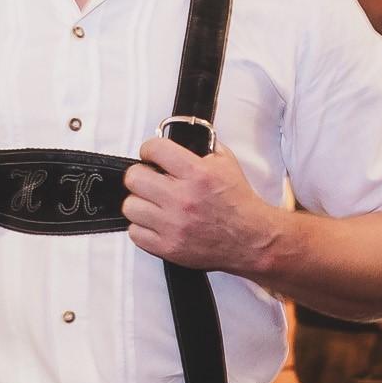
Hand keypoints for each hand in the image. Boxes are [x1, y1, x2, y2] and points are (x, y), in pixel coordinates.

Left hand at [125, 135, 284, 275]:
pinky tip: (156, 223)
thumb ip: (202, 146)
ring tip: (154, 204)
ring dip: (140, 203)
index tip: (152, 156)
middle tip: (151, 180)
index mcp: (197, 174)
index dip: (150, 150)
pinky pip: (134, 233)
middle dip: (141, 175)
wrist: (252, 240)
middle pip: (134, 178)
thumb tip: (179, 135)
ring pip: (130, 206)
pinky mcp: (168, 248)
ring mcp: (174, 226)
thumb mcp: (226, 163)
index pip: (154, 149)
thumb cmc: (238, 202)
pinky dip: (142, 228)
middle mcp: (183, 199)